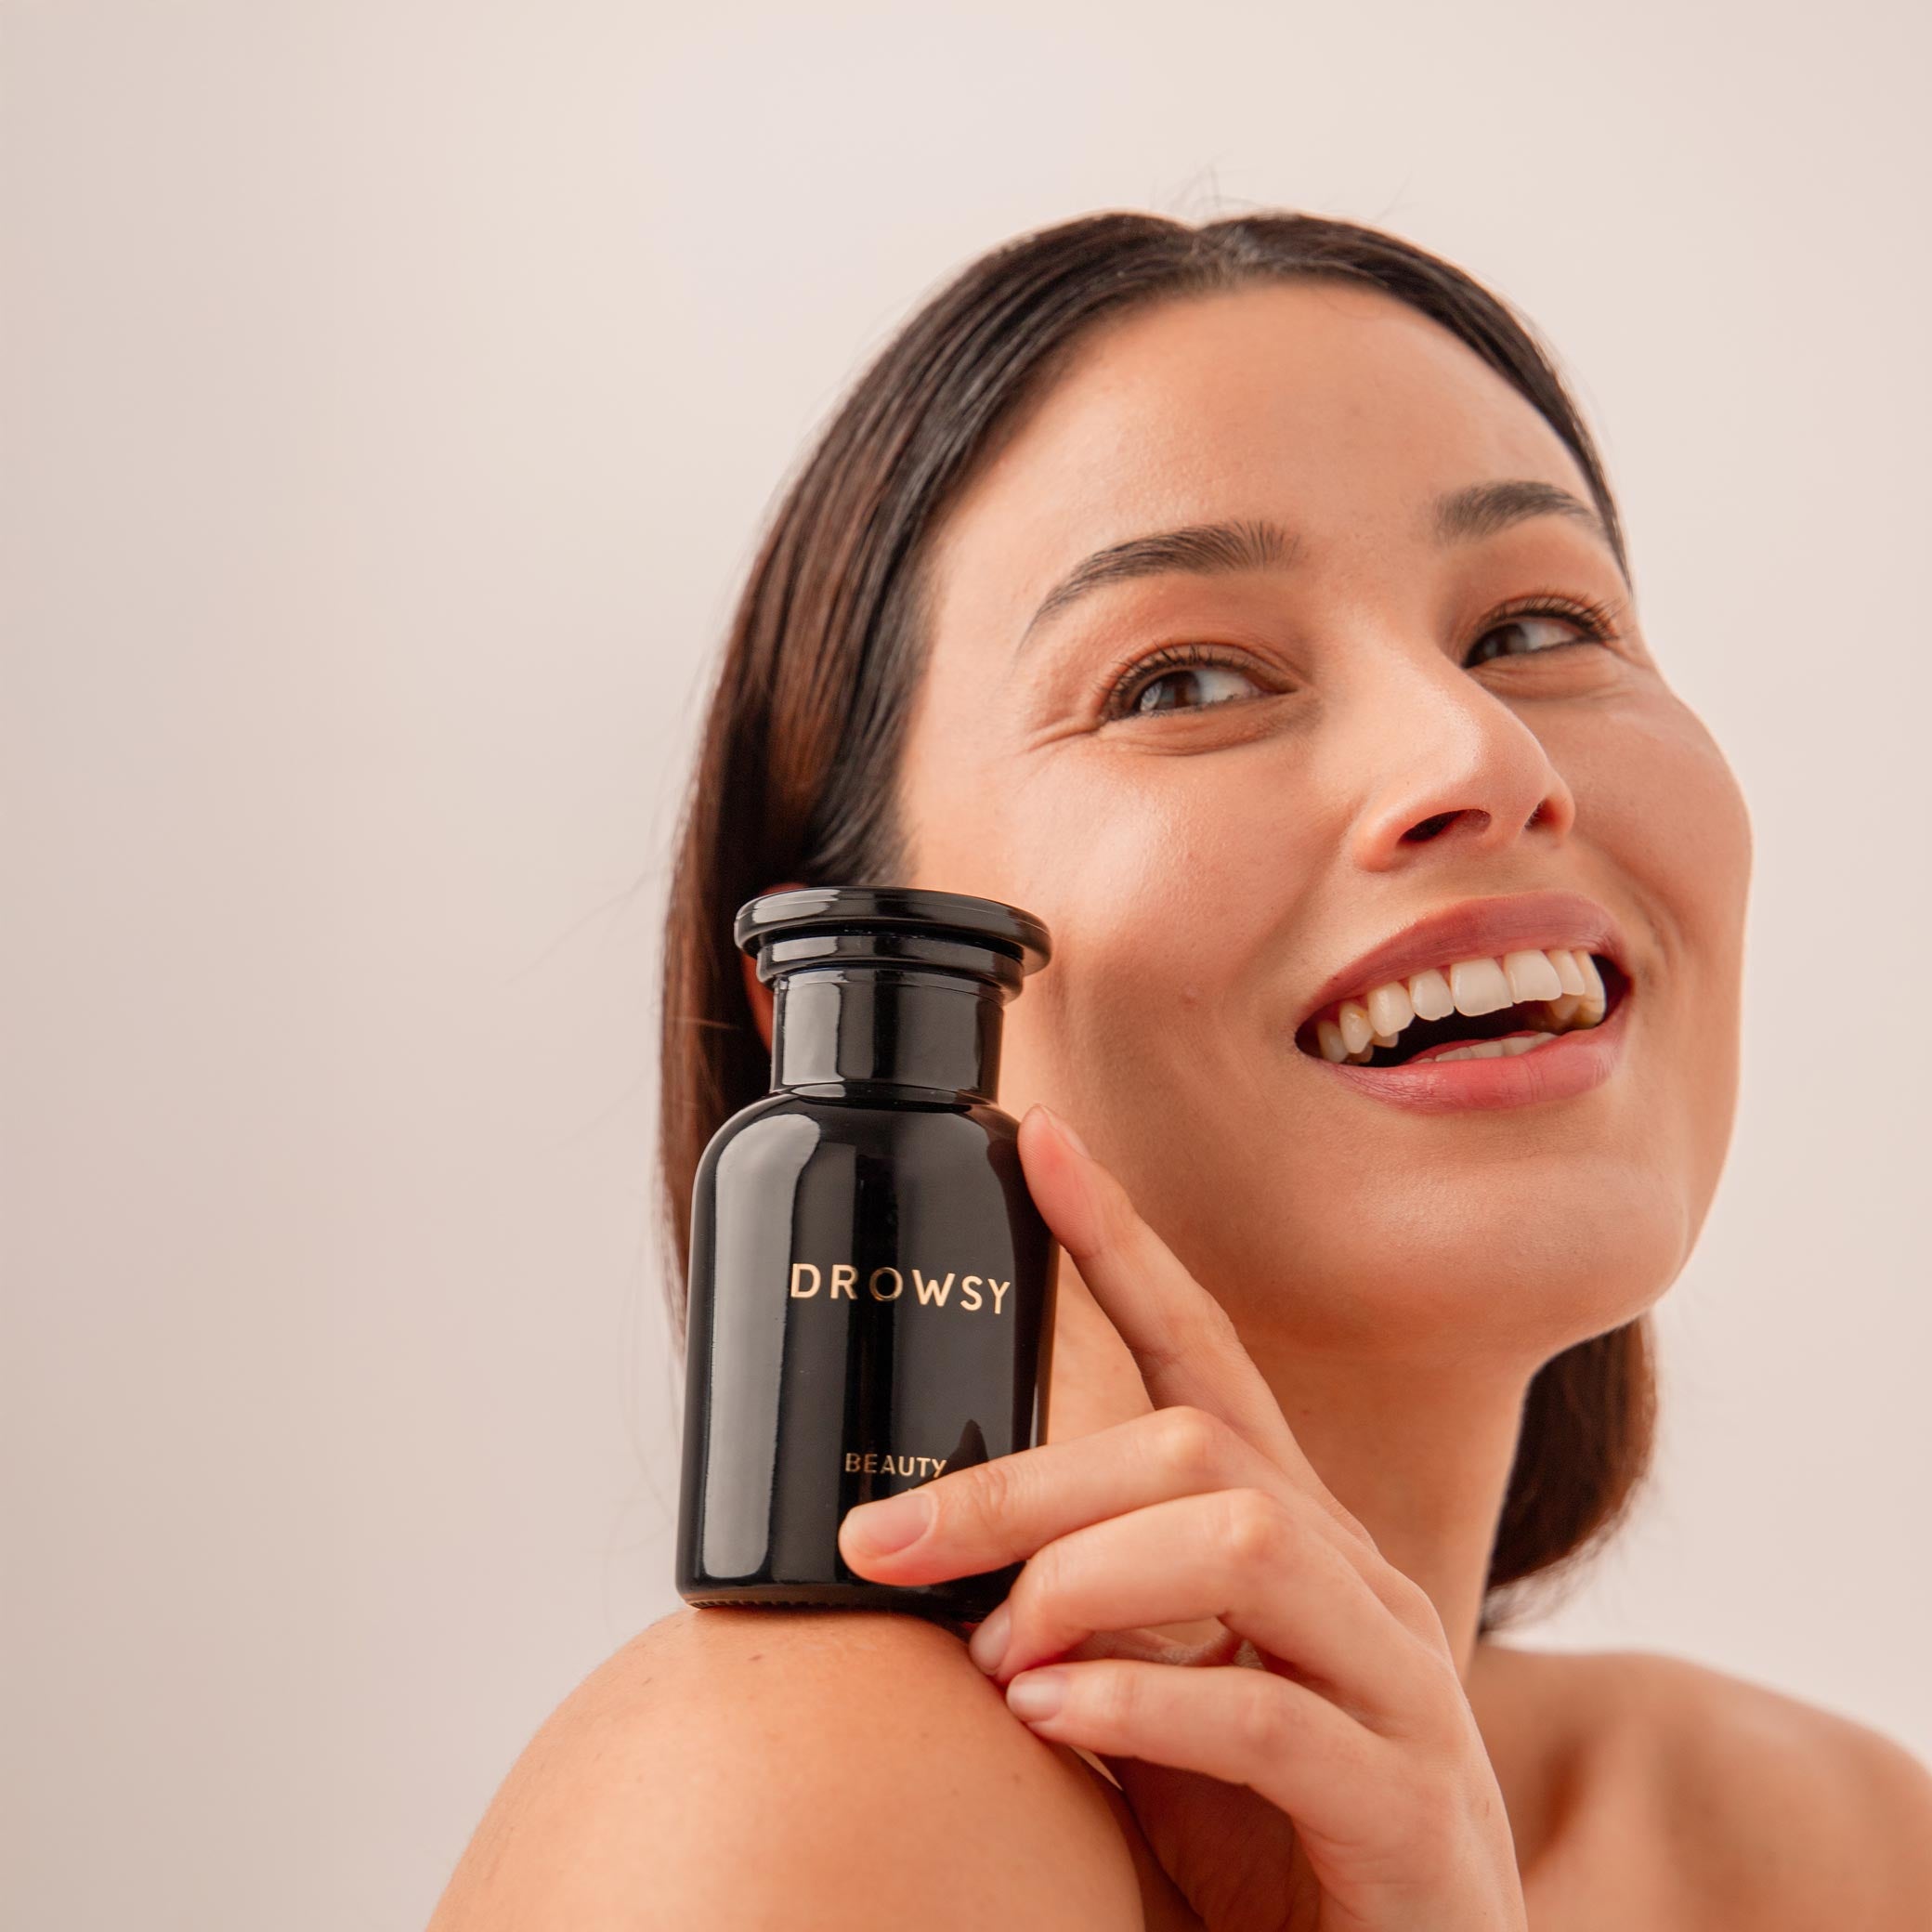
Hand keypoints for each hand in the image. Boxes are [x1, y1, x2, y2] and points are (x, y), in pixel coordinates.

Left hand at [836, 1103, 1526, 1931]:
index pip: (1208, 1357)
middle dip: (1022, 1478)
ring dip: (1080, 1582)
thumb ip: (1077, 1614)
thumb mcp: (1152, 1704)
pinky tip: (1051, 1715)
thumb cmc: (1259, 1848)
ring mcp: (1401, 1690)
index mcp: (1291, 1545)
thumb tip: (921, 1547)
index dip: (1124, 1245)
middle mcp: (1358, 1585)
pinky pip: (1271, 1713)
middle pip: (1193, 1450)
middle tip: (883, 1540)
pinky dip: (1138, 1700)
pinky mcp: (1414, 1809)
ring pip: (1238, 1543)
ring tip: (993, 1655)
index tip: (1038, 1142)